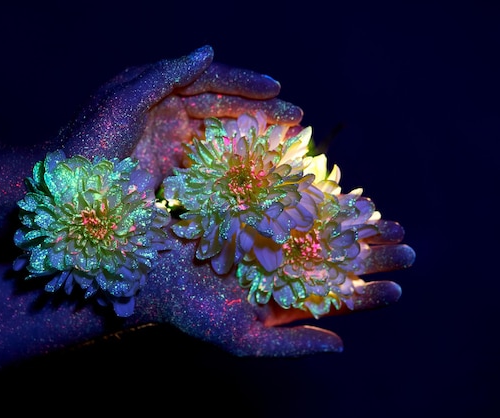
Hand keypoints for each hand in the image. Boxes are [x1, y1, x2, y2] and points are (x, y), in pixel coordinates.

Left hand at [59, 44, 302, 185]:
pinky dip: (231, 163)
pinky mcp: (169, 168)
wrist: (64, 186)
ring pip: (219, 132)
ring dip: (251, 136)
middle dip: (259, 109)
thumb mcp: (125, 100)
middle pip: (221, 105)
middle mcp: (168, 108)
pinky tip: (254, 167)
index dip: (244, 83)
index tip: (277, 89)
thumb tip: (207, 50)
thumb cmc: (89, 139)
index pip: (209, 79)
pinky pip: (207, 161)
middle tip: (296, 117)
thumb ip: (165, 75)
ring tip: (286, 140)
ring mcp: (170, 139)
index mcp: (157, 85)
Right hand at [134, 220, 414, 356]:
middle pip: (334, 263)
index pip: (331, 300)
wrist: (153, 273)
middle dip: (370, 256)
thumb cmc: (192, 313)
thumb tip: (341, 345)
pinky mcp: (254, 213)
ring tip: (390, 221)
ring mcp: (269, 239)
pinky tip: (345, 194)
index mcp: (280, 301)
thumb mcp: (242, 338)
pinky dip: (320, 200)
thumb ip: (290, 344)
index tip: (397, 289)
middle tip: (407, 248)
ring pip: (322, 232)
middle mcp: (281, 270)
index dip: (365, 296)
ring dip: (355, 227)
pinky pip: (293, 205)